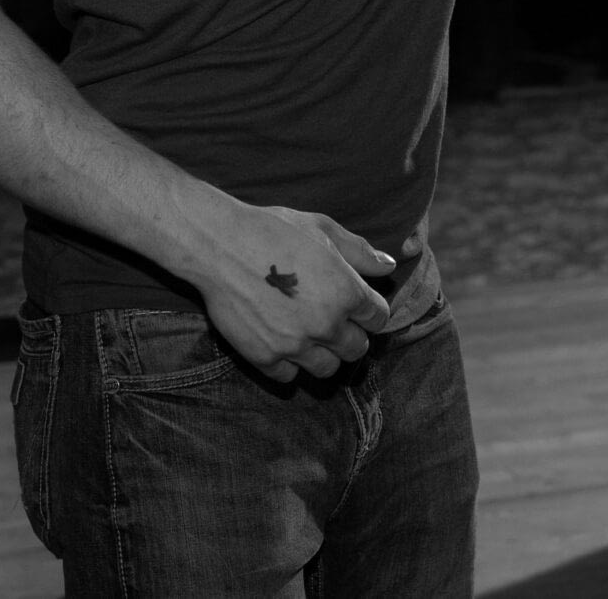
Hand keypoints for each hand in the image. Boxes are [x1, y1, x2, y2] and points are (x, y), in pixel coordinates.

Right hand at [194, 202, 396, 384]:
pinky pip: (289, 377)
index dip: (370, 310)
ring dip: (324, 355)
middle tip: (334, 321)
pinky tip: (282, 342)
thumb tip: (388, 266)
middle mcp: (326, 325)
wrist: (219, 245)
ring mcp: (295, 345)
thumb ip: (360, 252)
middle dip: (351, 336)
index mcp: (346, 293)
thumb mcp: (323, 229)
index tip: (358, 306)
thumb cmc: (273, 229)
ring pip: (328, 370)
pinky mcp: (265, 358)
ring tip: (310, 335)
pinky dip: (288, 364)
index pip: (378, 318)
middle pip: (357, 349)